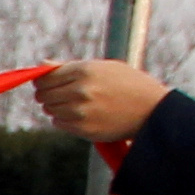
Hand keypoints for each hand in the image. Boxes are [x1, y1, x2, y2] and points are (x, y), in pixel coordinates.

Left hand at [36, 60, 168, 144]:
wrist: (153, 111)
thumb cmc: (128, 85)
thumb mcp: (103, 68)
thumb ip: (70, 67)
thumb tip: (41, 65)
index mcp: (85, 70)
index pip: (46, 78)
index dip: (42, 82)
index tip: (47, 84)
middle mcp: (81, 90)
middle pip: (43, 95)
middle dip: (47, 95)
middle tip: (62, 95)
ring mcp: (81, 111)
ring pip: (50, 110)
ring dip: (56, 108)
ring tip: (76, 104)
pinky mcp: (84, 129)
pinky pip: (59, 123)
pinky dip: (64, 120)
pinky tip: (81, 115)